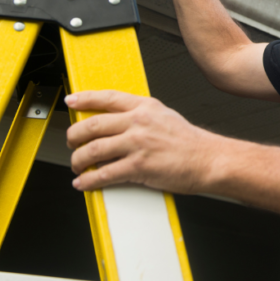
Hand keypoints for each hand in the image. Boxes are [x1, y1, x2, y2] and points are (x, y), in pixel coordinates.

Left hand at [65, 91, 221, 192]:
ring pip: (93, 150)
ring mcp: (138, 144)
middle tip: (71, 143)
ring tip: (77, 166)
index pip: (107, 97)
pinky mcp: (139, 166)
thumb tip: (116, 121)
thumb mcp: (164, 116)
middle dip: (74, 136)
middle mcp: (139, 122)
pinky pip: (104, 174)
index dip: (85, 98)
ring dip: (78, 161)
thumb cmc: (189, 141)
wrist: (208, 159)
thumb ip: (141, 115)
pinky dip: (89, 181)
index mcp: (145, 107)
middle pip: (93, 125)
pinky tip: (84, 182)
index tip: (71, 101)